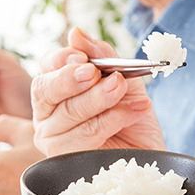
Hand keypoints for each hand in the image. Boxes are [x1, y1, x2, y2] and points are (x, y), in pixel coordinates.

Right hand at [31, 27, 164, 155]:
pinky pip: (83, 136)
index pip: (47, 67)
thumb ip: (102, 56)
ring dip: (99, 99)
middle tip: (96, 73)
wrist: (149, 153)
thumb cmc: (131, 116)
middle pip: (45, 90)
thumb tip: (76, 34)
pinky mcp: (65, 160)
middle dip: (71, 79)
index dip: (61, 60)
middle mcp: (47, 114)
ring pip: (67, 113)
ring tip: (122, 90)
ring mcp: (52, 139)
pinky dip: (111, 121)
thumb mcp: (124, 79)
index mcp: (57, 90)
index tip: (84, 58)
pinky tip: (132, 112)